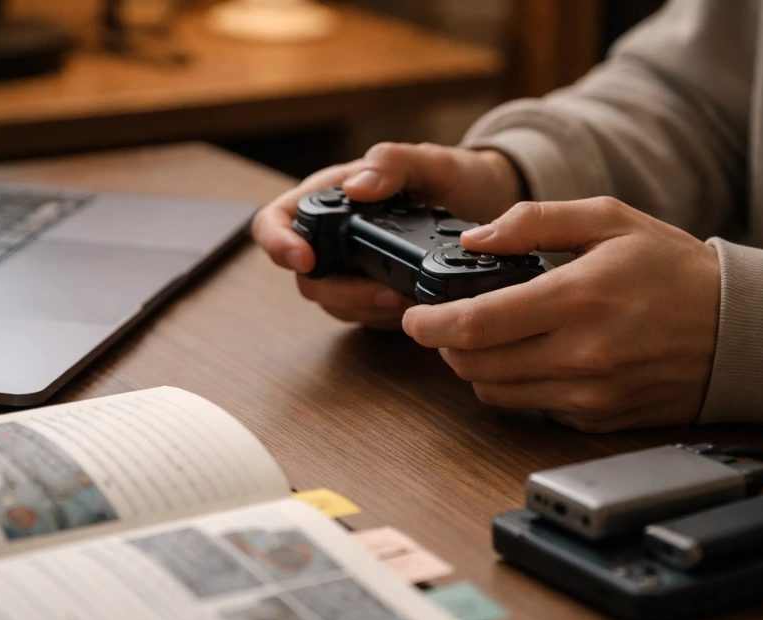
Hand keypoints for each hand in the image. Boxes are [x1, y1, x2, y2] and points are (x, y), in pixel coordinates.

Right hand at [251, 142, 522, 328]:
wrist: (488, 204)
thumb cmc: (452, 175)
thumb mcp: (429, 160)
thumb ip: (392, 163)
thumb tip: (357, 187)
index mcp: (330, 196)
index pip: (274, 221)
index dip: (277, 243)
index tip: (304, 260)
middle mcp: (332, 236)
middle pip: (306, 276)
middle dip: (341, 292)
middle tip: (384, 293)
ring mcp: (350, 269)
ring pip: (333, 303)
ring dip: (365, 308)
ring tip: (404, 299)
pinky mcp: (373, 294)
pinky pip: (363, 315)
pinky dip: (383, 317)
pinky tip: (411, 306)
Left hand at [402, 197, 720, 431]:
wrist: (737, 329)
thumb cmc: (674, 271)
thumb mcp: (609, 221)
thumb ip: (534, 222)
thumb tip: (475, 239)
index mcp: (576, 299)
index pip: (474, 326)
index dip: (428, 324)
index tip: (413, 317)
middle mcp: (578, 356)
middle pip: (472, 366)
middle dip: (446, 345)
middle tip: (448, 323)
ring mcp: (587, 395)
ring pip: (493, 393)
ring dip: (475, 367)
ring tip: (489, 337)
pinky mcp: (594, 419)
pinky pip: (529, 407)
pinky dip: (515, 385)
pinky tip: (532, 357)